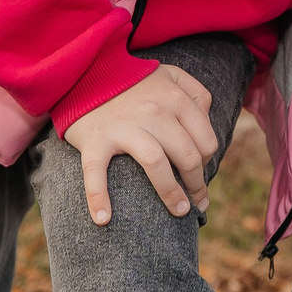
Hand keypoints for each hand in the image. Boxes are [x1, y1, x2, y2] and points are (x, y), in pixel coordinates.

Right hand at [60, 64, 219, 223]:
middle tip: (196, 202)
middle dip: (197, 185)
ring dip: (171, 194)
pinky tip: (103, 219)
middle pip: (188, 156)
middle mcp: (154, 111)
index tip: (200, 174)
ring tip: (179, 211)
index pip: (206, 140)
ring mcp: (124, 126)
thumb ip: (195, 92)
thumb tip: (208, 120)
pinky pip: (97, 172)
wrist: (83, 72)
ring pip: (156, 165)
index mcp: (175, 98)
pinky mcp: (96, 139)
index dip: (208, 162)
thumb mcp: (170, 74)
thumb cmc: (131, 80)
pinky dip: (98, 197)